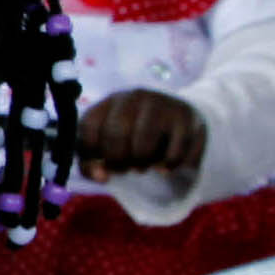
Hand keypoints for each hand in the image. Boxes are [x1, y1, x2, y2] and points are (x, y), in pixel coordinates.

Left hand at [79, 89, 208, 180]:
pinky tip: (165, 166)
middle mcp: (134, 97)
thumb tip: (101, 177)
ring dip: (141, 165)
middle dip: (117, 161)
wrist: (181, 119)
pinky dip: (167, 168)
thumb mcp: (110, 144)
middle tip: (124, 169)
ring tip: (143, 166)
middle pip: (115, 134)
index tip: (101, 166)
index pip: (88, 126)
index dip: (90, 154)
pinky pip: (172, 155)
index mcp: (110, 102)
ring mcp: (162, 105)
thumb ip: (93, 163)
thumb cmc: (137, 135)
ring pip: (143, 146)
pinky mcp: (186, 119)